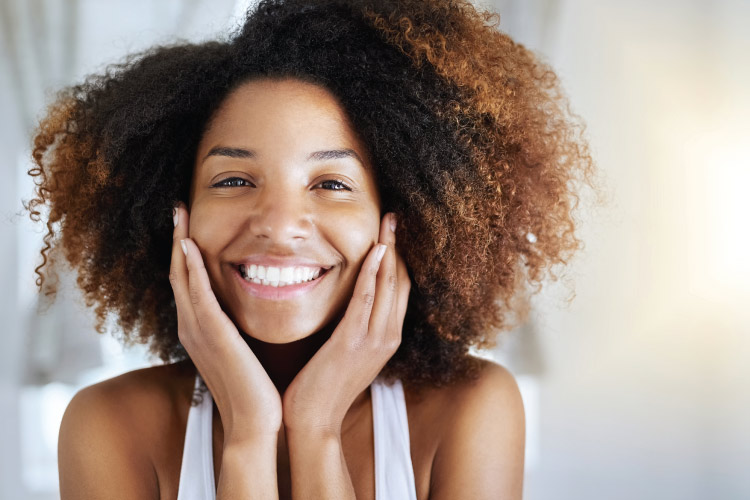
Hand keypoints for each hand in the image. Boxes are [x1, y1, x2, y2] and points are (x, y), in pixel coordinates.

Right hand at [169, 202, 282, 442]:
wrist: (254, 421)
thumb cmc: (253, 389)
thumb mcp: (240, 350)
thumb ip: (235, 329)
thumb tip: (243, 313)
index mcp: (199, 330)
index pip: (187, 282)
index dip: (183, 252)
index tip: (188, 225)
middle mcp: (191, 327)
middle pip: (177, 273)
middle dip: (176, 239)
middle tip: (178, 209)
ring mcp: (198, 331)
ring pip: (182, 278)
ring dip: (179, 244)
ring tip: (179, 215)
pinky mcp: (212, 335)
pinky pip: (198, 295)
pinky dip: (190, 269)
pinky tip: (189, 246)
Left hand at [281, 212, 410, 434]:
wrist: (314, 421)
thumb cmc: (324, 387)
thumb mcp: (348, 353)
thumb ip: (355, 328)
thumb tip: (350, 304)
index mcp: (387, 338)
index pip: (400, 289)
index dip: (399, 258)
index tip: (393, 232)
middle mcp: (388, 336)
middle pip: (401, 281)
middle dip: (399, 246)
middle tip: (394, 217)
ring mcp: (374, 340)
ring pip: (389, 285)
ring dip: (389, 250)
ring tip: (389, 222)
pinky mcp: (353, 342)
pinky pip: (367, 299)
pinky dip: (373, 272)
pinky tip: (375, 250)